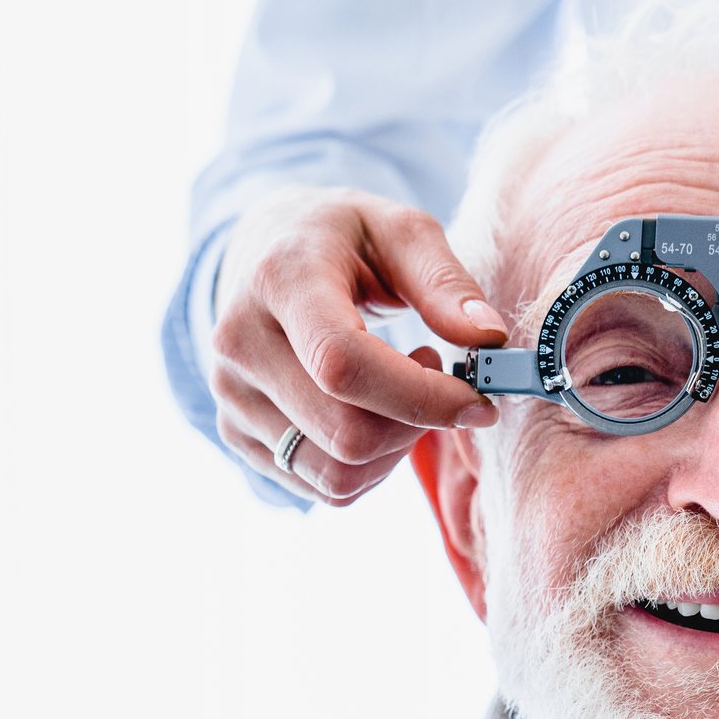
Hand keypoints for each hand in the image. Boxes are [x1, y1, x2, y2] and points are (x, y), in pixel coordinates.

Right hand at [208, 186, 508, 504]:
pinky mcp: (235, 434)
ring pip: (336, 476)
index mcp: (279, 280)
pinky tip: (371, 413)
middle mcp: (240, 344)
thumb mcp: (399, 231)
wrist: (260, 253)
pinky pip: (322, 488)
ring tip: (402, 392)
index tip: (475, 399)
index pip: (343, 366)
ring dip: (394, 451)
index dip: (420, 397)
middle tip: (438, 380)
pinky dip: (368, 466)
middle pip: (346, 435)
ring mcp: (230, 396)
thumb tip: (488, 337)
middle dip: (416, 425)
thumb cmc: (341, 240)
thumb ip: (445, 282)